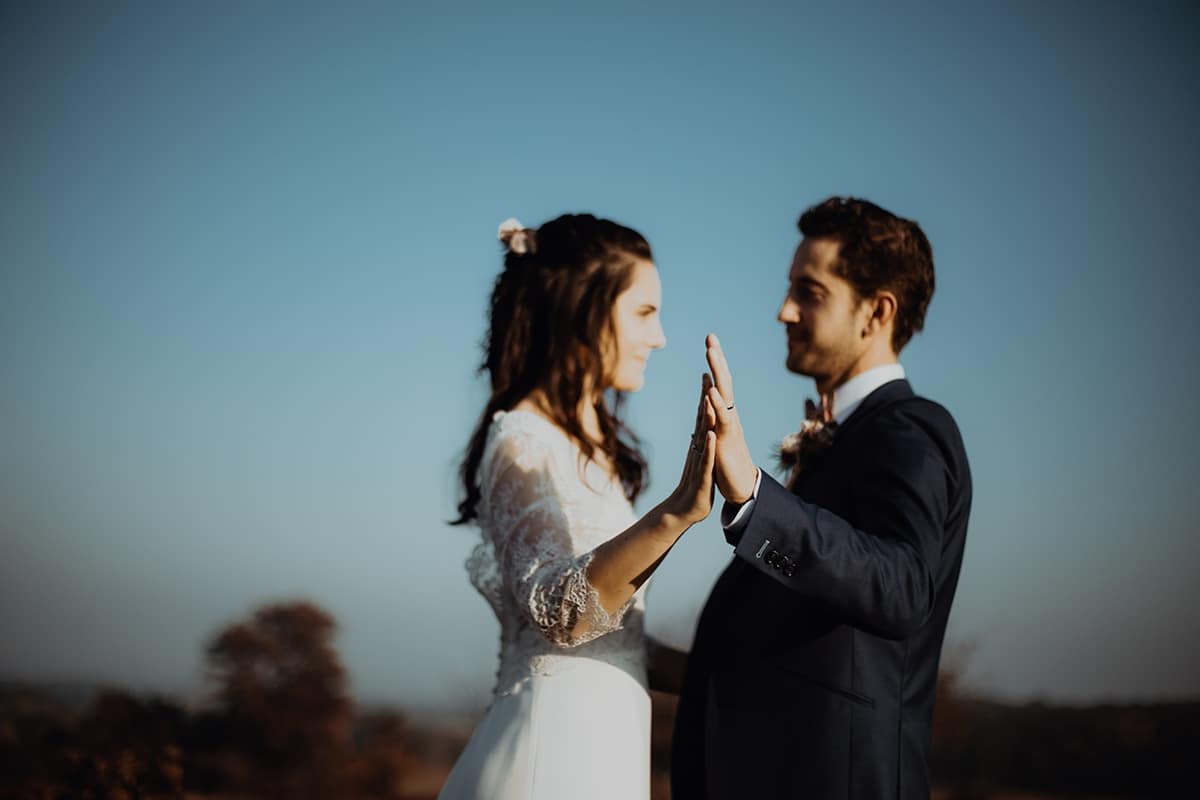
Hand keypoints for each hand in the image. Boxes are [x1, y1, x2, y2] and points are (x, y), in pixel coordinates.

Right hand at [665, 374, 716, 524]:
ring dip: (705, 416)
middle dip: (704, 396)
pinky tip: (713, 434)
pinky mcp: (703, 477)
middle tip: (706, 373)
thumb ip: (700, 442)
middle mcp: (697, 448)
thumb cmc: (694, 484)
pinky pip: (707, 460)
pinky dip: (710, 447)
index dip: (705, 394)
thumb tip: (700, 427)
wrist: (683, 510)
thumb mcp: (700, 458)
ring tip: (708, 397)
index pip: (702, 415)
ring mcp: (699, 461)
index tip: (707, 373)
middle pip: (701, 418)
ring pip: (703, 436)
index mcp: (699, 443)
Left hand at [705, 333, 757, 504]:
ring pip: (724, 395)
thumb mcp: (717, 436)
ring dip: (718, 374)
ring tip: (711, 355)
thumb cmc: (726, 461)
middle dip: (717, 359)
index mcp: (724, 413)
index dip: (715, 362)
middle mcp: (729, 415)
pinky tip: (710, 392)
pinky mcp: (727, 441)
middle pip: (723, 382)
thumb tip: (709, 400)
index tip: (710, 341)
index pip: (719, 382)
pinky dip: (716, 405)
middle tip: (711, 337)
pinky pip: (722, 420)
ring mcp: (729, 426)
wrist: (740, 486)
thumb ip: (713, 417)